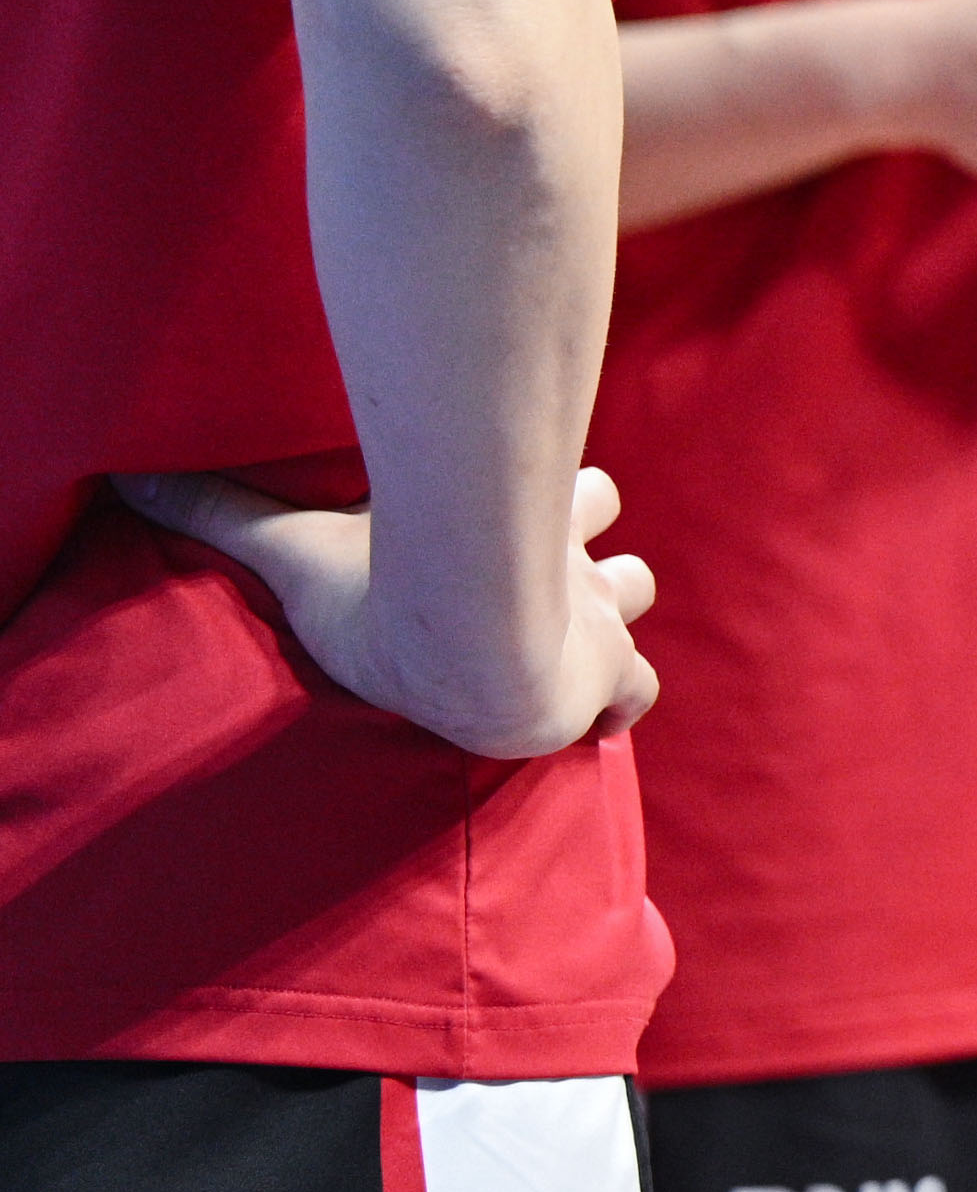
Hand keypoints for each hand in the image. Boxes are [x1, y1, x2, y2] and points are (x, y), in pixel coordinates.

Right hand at [113, 459, 657, 758]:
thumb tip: (127, 478)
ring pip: (634, 592)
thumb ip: (220, 513)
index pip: (547, 483)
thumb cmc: (382, 585)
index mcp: (510, 520)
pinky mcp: (607, 677)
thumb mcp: (293, 544)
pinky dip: (617, 701)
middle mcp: (562, 559)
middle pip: (601, 520)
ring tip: (575, 636)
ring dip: (612, 612)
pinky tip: (592, 714)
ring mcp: (594, 616)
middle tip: (550, 572)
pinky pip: (635, 691)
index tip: (523, 505)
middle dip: (583, 544)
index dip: (542, 492)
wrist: (464, 643)